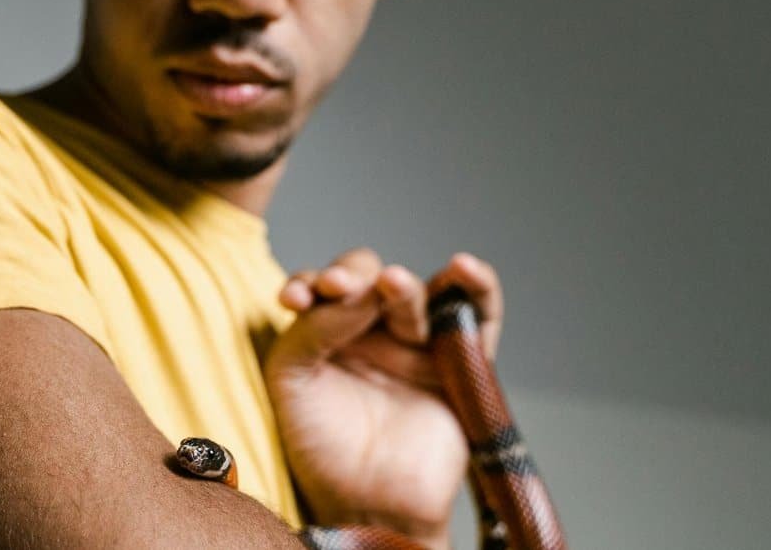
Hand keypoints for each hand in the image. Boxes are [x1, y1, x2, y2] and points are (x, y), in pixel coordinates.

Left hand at [264, 249, 502, 547]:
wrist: (370, 502)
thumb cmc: (320, 445)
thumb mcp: (291, 378)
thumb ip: (312, 328)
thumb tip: (358, 289)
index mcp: (325, 332)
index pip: (323, 286)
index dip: (313, 282)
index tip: (296, 299)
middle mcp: (370, 332)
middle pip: (370, 278)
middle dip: (355, 276)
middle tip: (342, 288)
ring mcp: (416, 346)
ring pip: (417, 293)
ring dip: (402, 286)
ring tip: (392, 284)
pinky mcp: (459, 363)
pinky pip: (478, 316)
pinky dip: (479, 287)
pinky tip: (465, 268)